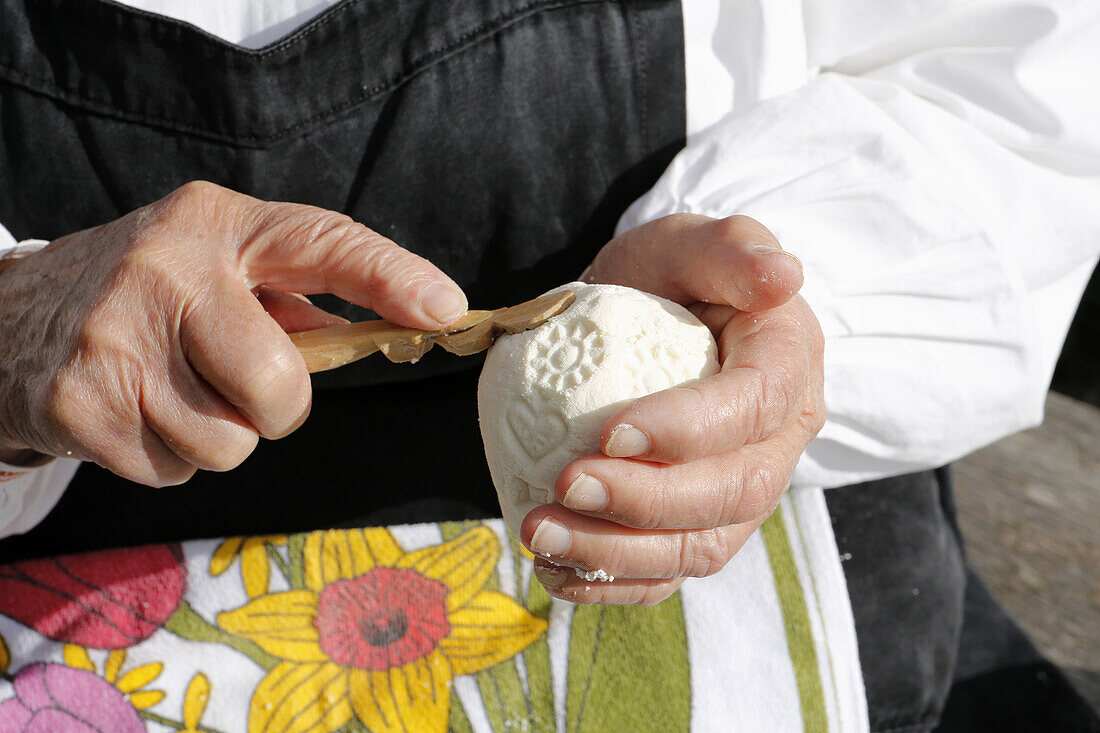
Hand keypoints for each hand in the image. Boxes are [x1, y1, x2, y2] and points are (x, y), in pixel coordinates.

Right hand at [0, 181, 466, 483]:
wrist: (12, 319)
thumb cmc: (148, 294)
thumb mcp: (216, 264)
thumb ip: (296, 296)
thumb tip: (395, 330)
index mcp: (214, 224)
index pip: (320, 242)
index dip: (389, 277)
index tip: (445, 308)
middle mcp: (164, 271)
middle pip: (280, 385)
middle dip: (278, 406)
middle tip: (240, 383)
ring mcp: (116, 340)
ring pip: (231, 444)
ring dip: (219, 434)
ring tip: (173, 389)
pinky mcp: (80, 404)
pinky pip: (177, 469)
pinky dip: (169, 455)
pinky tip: (136, 411)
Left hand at [521, 214, 824, 604]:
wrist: (648, 318)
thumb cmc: (671, 276)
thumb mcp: (691, 243)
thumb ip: (732, 248)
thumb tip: (784, 276)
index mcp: (788, 364)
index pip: (755, 406)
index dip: (690, 429)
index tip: (612, 432)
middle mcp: (778, 440)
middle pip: (733, 493)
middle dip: (647, 503)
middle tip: (564, 487)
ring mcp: (740, 492)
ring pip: (699, 548)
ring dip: (618, 554)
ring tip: (540, 535)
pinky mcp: (698, 527)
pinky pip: (667, 573)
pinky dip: (612, 584)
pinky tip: (554, 573)